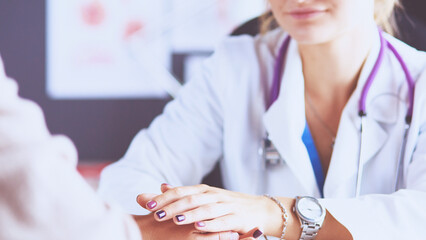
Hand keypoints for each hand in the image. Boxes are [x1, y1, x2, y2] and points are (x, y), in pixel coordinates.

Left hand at [136, 184, 278, 235]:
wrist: (259, 209)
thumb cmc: (227, 204)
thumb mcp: (205, 197)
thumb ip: (183, 194)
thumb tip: (161, 187)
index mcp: (204, 191)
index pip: (181, 191)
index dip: (164, 197)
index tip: (147, 204)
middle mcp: (214, 196)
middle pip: (190, 199)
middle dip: (172, 206)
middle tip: (156, 214)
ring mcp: (226, 206)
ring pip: (205, 209)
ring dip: (189, 214)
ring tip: (175, 219)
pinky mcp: (237, 219)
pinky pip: (222, 222)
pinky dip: (211, 224)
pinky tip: (199, 227)